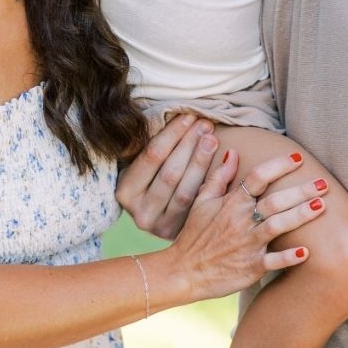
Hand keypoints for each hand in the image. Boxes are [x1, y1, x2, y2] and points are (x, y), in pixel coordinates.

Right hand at [116, 113, 220, 239]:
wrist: (150, 213)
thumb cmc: (146, 178)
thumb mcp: (138, 162)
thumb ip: (149, 144)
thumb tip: (176, 117)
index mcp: (125, 192)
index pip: (152, 156)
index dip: (172, 134)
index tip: (188, 115)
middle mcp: (140, 213)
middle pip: (170, 173)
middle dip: (190, 145)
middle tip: (206, 125)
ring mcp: (160, 226)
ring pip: (186, 190)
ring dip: (202, 161)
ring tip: (213, 139)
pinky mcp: (178, 232)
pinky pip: (197, 204)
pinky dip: (211, 183)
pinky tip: (222, 165)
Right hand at [163, 145, 326, 301]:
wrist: (183, 272)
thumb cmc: (194, 236)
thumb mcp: (201, 202)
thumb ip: (219, 177)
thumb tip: (232, 152)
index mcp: (231, 203)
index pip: (257, 177)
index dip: (279, 165)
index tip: (299, 158)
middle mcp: (241, 221)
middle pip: (275, 200)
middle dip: (301, 190)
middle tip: (324, 182)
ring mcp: (247, 245)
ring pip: (277, 226)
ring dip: (300, 215)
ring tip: (322, 206)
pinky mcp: (250, 267)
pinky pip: (272, 262)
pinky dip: (289, 258)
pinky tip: (307, 252)